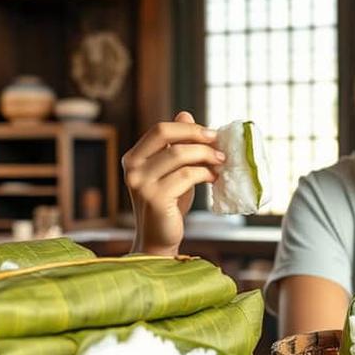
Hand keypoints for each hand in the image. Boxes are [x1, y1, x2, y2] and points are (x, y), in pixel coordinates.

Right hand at [122, 112, 225, 254]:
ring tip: (221, 163)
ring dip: (206, 156)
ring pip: (179, 154)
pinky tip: (214, 178)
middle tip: (219, 144)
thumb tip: (185, 114)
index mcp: (133, 159)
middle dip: (196, 135)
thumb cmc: (169, 205)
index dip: (188, 128)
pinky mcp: (156, 198)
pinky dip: (204, 173)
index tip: (211, 134)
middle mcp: (132, 169)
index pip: (160, 130)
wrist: (159, 240)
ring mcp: (141, 184)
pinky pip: (186, 175)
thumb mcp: (173, 171)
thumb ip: (176, 146)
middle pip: (166, 134)